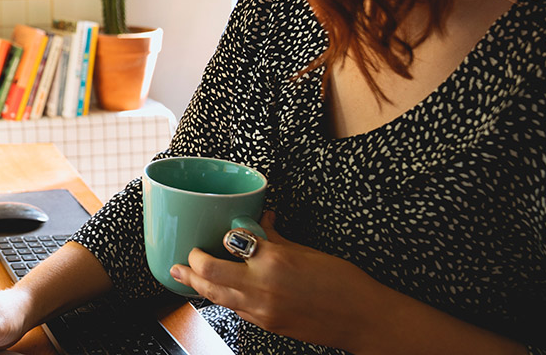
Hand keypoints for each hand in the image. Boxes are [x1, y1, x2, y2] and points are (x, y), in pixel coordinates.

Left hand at [167, 212, 387, 350]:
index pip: (231, 241)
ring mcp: (262, 309)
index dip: (222, 236)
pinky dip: (222, 299)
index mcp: (274, 260)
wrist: (362, 318)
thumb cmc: (343, 283)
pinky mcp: (267, 325)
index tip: (220, 233)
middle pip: (209, 273)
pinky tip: (216, 292)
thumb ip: (276, 238)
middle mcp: (262, 286)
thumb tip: (261, 222)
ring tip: (183, 275)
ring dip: (197, 285)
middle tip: (184, 258)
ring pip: (217, 296)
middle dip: (191, 264)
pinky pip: (235, 309)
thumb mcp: (308, 251)